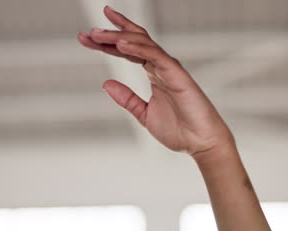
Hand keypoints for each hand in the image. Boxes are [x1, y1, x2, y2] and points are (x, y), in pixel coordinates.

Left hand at [77, 5, 233, 156]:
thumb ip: (127, 99)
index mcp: (154, 73)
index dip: (107, 44)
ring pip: (142, 44)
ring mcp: (169, 68)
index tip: (86, 39)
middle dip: (111, 32)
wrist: (201, 142)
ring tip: (98, 34)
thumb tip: (106, 84)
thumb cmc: (179, 130)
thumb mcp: (144, 114)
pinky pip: (155, 55)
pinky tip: (120, 43)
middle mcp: (161, 66)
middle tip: (88, 31)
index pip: (128, 51)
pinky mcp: (176, 73)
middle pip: (134, 40)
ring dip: (119, 37)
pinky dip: (137, 48)